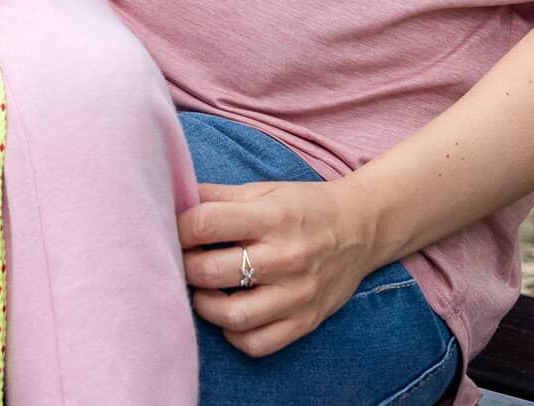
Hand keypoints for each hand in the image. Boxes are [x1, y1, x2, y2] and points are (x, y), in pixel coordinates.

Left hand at [178, 180, 376, 357]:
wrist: (361, 229)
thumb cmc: (304, 207)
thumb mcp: (263, 189)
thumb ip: (216, 195)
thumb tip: (172, 199)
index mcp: (271, 216)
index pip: (204, 224)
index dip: (178, 228)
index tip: (175, 230)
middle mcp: (284, 257)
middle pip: (209, 271)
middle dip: (184, 266)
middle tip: (183, 260)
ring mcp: (295, 294)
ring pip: (230, 316)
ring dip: (204, 305)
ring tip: (203, 290)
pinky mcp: (305, 321)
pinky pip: (256, 343)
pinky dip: (233, 335)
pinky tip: (229, 315)